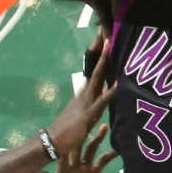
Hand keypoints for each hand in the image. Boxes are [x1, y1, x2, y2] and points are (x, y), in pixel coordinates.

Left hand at [40, 124, 118, 172]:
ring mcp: (84, 167)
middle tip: (87, 121)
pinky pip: (102, 162)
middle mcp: (73, 165)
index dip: (65, 148)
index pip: (62, 158)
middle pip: (77, 147)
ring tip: (104, 126)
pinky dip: (109, 155)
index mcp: (62, 172)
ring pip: (90, 150)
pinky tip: (118, 148)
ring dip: (97, 139)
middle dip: (82, 135)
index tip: (67, 136)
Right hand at [44, 30, 114, 155]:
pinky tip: (117, 84)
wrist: (53, 141)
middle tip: (105, 32)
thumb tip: (105, 93)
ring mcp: (86, 101)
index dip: (100, 55)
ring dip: (105, 62)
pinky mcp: (88, 114)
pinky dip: (110, 92)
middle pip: (96, 68)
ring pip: (98, 78)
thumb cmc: (68, 130)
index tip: (104, 38)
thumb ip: (94, 103)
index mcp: (85, 93)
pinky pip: (101, 101)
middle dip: (101, 51)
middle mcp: (85, 93)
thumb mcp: (84, 114)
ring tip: (110, 46)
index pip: (95, 70)